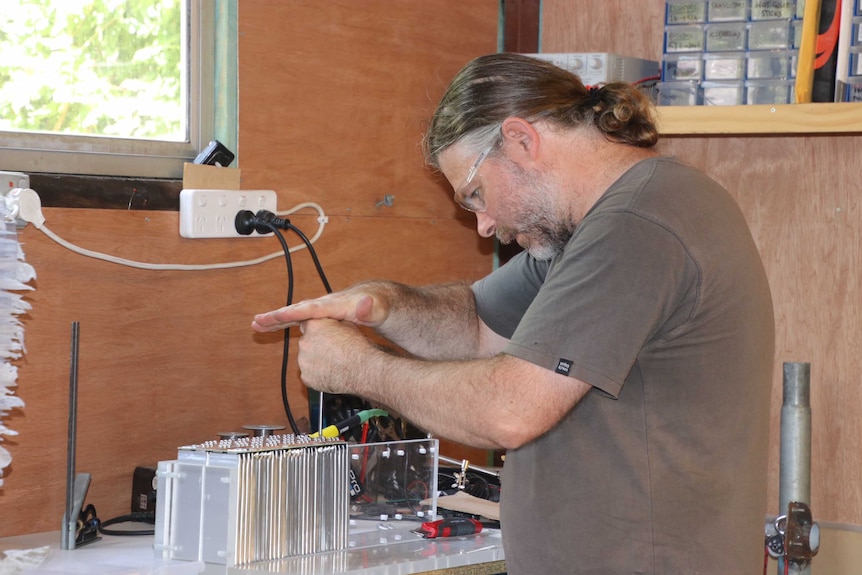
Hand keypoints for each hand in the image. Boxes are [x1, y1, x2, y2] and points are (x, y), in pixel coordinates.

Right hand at [252, 288, 388, 331]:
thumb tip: (364, 304)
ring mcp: (324, 309)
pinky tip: (274, 328)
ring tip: (257, 325)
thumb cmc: (382, 305)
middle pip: (297, 310)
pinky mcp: (324, 315)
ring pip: (296, 314)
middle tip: (256, 322)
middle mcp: (326, 305)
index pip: (310, 309)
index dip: (292, 313)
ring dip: (277, 319)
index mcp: (336, 305)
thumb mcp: (380, 309)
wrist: (383, 299)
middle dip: (277, 316)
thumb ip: (372, 309)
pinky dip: (287, 322)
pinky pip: (302, 319)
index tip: (275, 317)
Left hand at [296, 318, 371, 393]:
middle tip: (332, 351)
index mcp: (314, 326)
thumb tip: (331, 322)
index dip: (318, 331)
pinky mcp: (306, 377)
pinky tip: (331, 373)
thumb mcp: (348, 325)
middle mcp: (304, 342)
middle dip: (316, 346)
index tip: (324, 336)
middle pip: (306, 343)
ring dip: (316, 361)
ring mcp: (303, 361)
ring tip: (334, 363)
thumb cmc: (358, 347)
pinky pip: (309, 374)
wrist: (362, 370)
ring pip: (307, 359)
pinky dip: (317, 375)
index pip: (308, 326)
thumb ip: (333, 323)